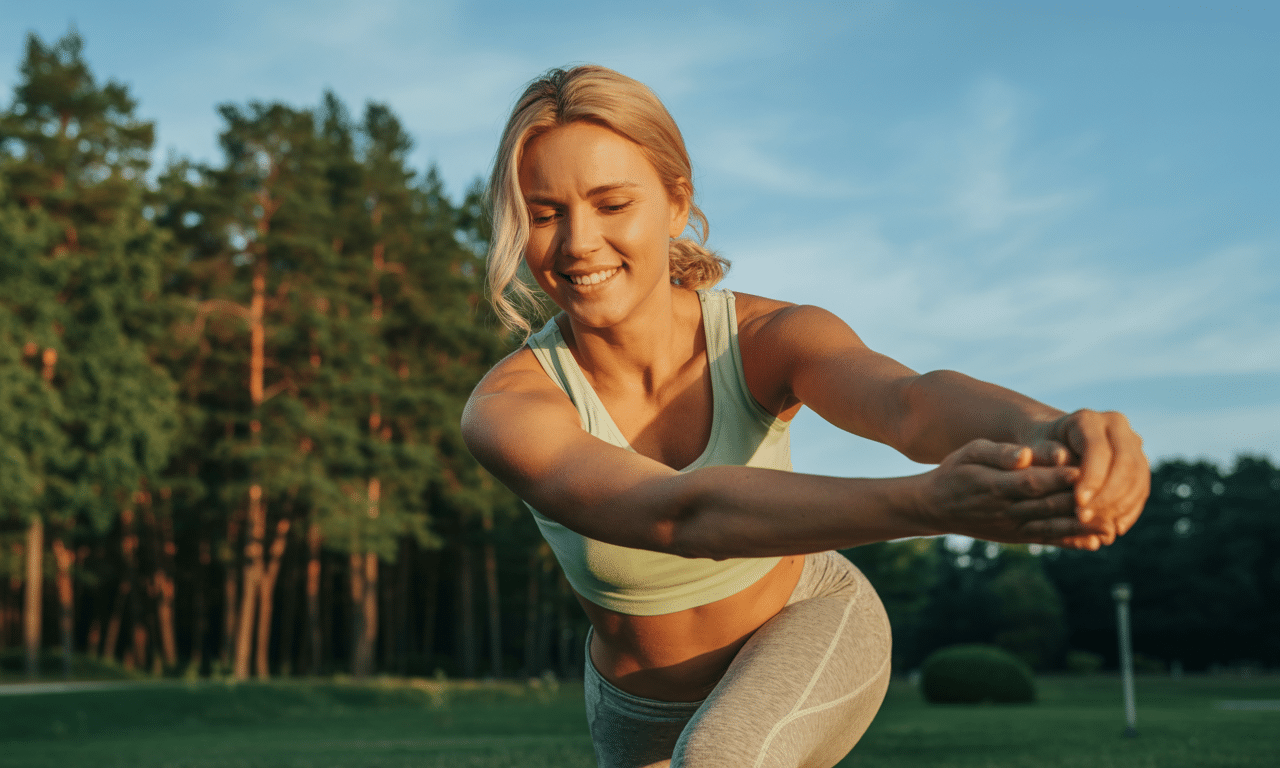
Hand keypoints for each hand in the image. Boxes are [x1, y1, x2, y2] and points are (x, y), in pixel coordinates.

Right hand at [921, 439, 1097, 546]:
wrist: (936, 506)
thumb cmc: (956, 471)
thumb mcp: (968, 452)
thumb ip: (997, 452)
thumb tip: (1023, 455)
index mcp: (994, 484)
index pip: (1030, 481)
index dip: (1056, 478)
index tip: (1081, 470)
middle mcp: (1005, 509)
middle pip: (1046, 506)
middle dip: (1079, 504)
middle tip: (1111, 499)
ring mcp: (1012, 526)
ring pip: (1051, 526)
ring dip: (1082, 528)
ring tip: (1112, 526)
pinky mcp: (1018, 536)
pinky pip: (1047, 539)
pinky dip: (1071, 542)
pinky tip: (1095, 542)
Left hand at [1035, 410, 1149, 547]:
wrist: (1052, 445)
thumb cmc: (1037, 450)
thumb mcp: (1032, 450)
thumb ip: (1043, 453)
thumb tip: (1060, 458)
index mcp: (1088, 419)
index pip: (1098, 449)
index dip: (1092, 478)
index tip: (1079, 504)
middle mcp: (1116, 426)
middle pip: (1125, 464)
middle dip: (1107, 495)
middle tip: (1087, 519)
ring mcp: (1132, 444)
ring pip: (1138, 477)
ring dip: (1120, 506)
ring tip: (1099, 527)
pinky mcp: (1139, 463)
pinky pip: (1142, 489)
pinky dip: (1130, 510)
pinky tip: (1115, 528)